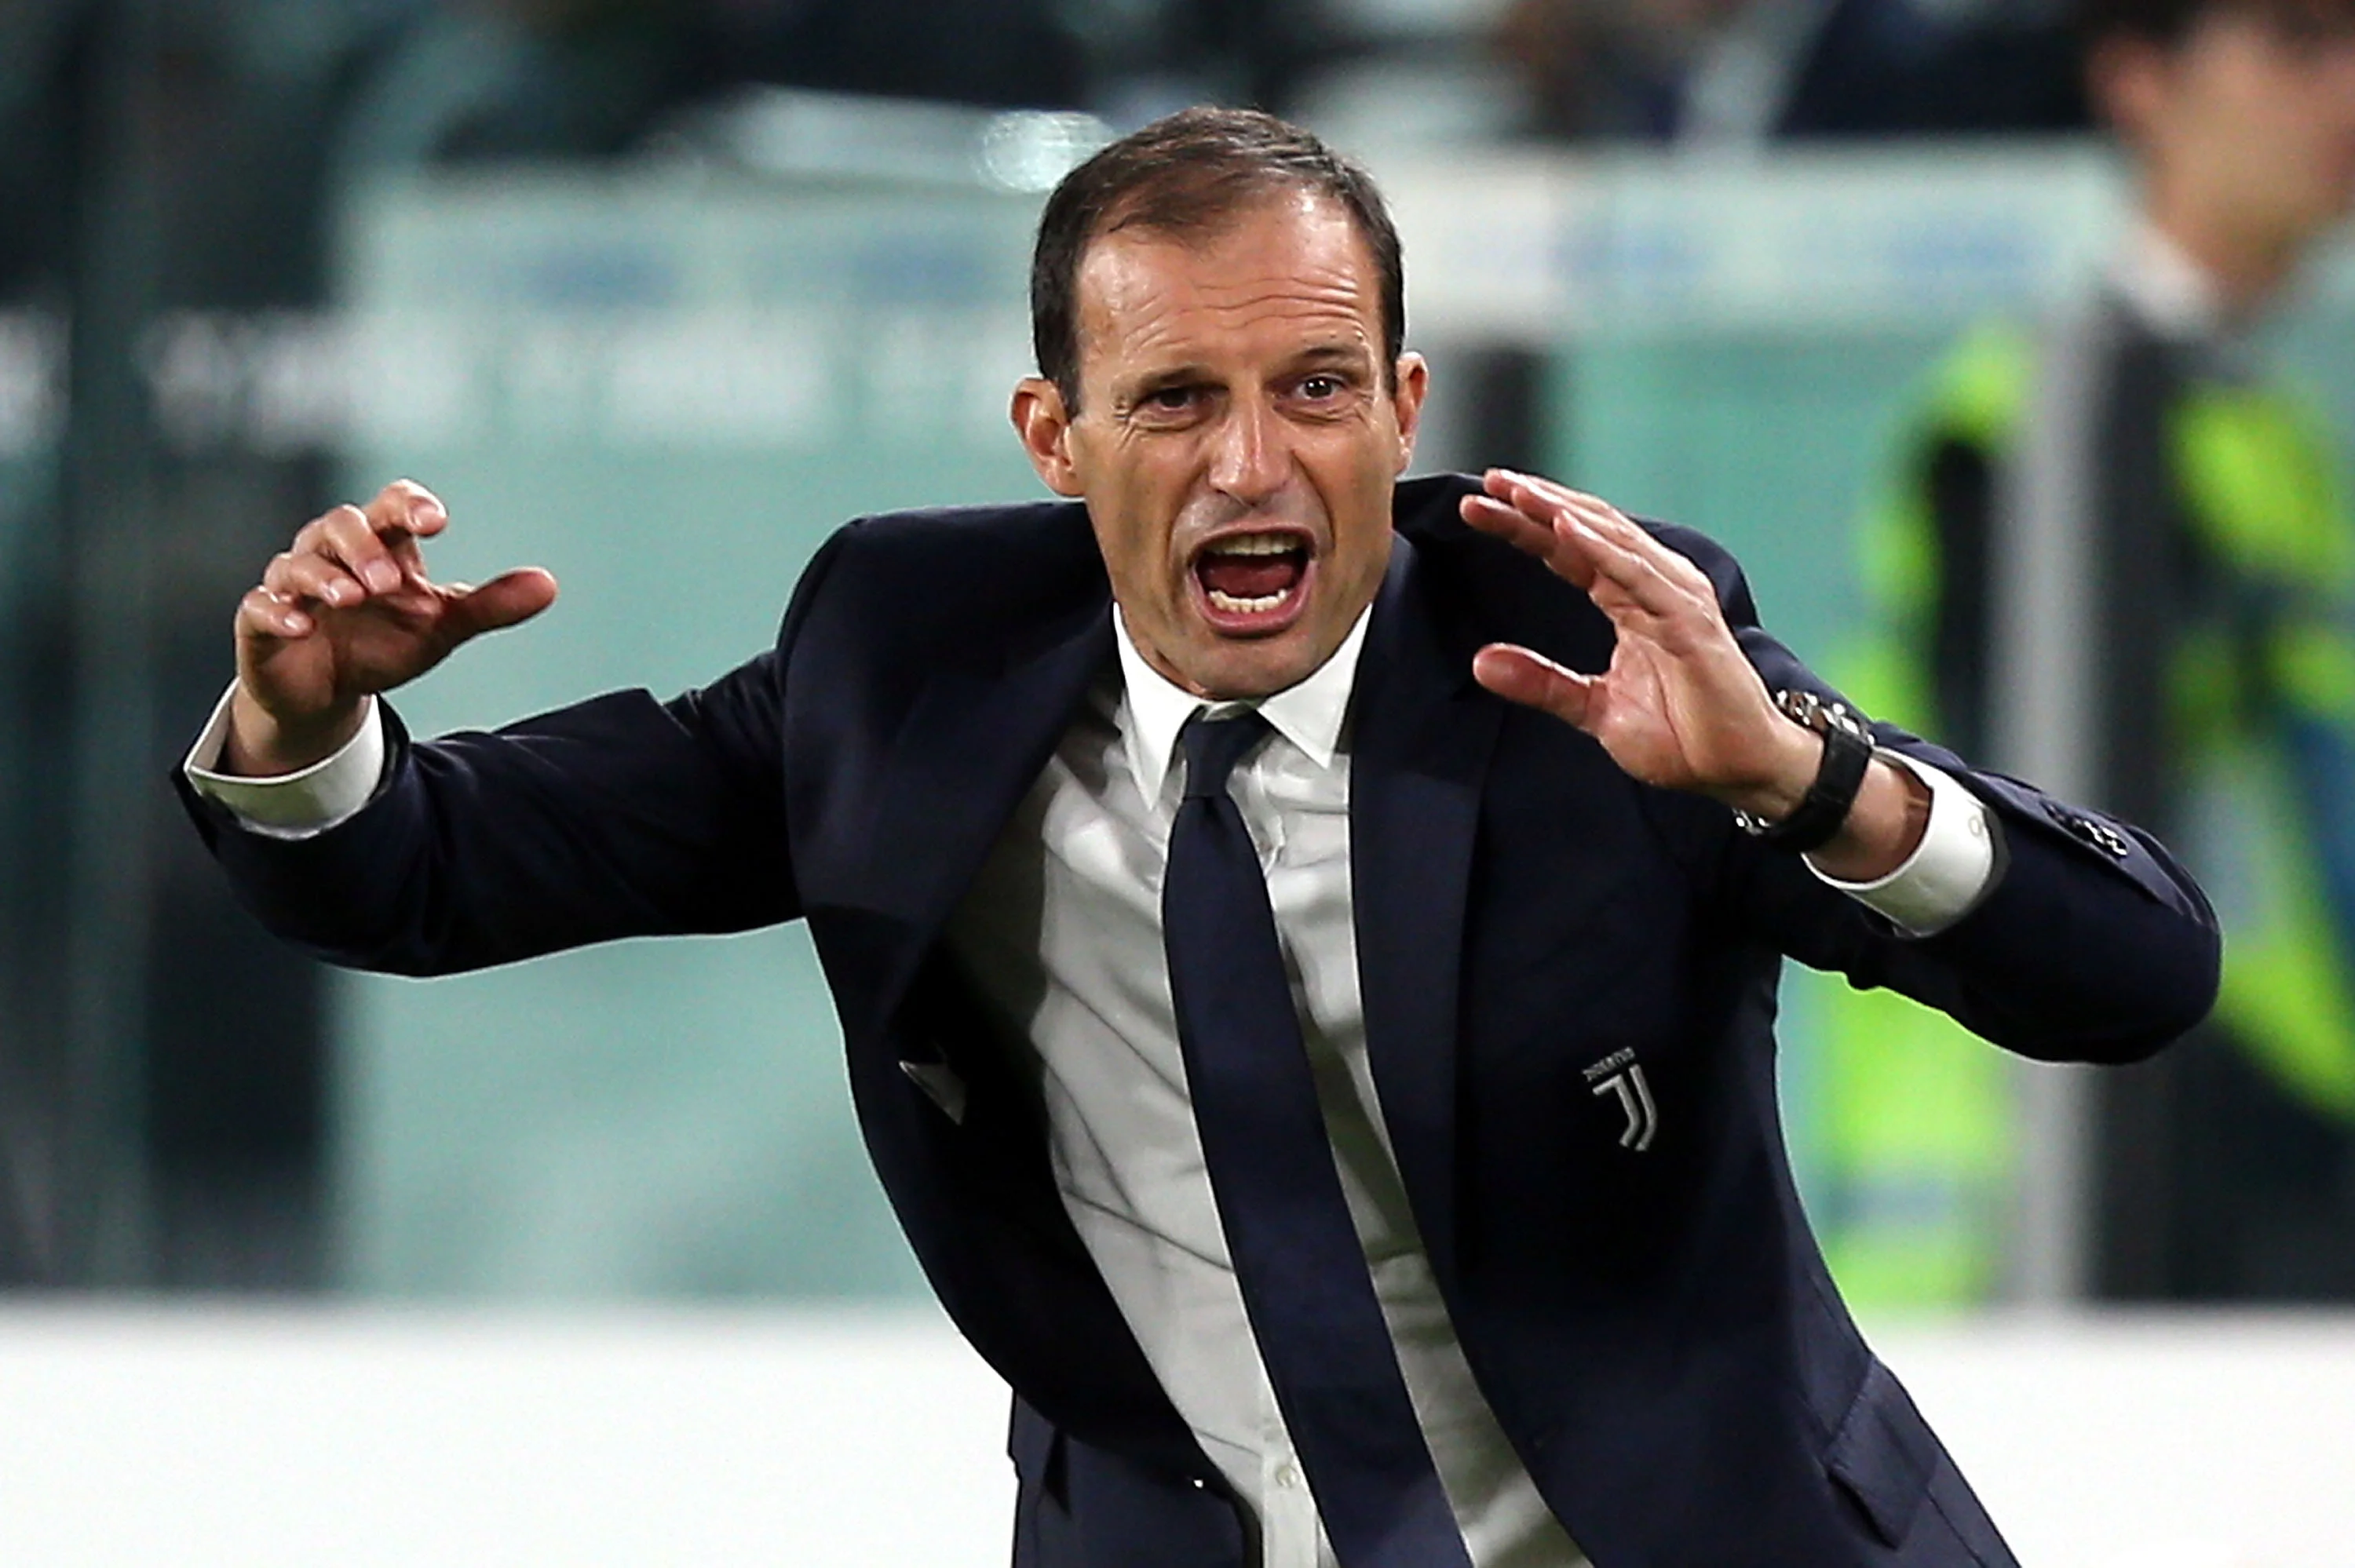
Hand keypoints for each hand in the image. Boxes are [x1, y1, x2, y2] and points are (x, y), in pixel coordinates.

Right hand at [226, 479, 556, 775]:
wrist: (328, 693)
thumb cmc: (382, 642)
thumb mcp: (441, 627)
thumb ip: (489, 605)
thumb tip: (549, 585)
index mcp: (380, 547)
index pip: (391, 506)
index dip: (410, 506)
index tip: (436, 522)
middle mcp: (332, 556)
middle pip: (341, 525)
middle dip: (365, 547)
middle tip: (391, 582)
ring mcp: (293, 586)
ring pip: (299, 561)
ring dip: (326, 576)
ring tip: (354, 597)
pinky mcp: (261, 621)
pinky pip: (260, 605)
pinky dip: (279, 610)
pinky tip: (302, 622)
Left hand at [1461, 470, 1926, 877]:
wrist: (1737, 769)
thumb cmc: (1682, 737)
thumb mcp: (1594, 709)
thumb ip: (1542, 683)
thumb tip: (1482, 663)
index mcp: (1627, 601)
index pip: (1567, 552)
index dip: (1524, 527)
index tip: (1477, 507)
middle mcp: (1652, 587)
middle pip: (1586, 531)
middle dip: (1537, 504)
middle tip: (1489, 480)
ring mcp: (1673, 599)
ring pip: (1611, 540)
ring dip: (1563, 512)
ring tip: (1519, 491)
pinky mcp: (1688, 621)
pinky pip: (1638, 577)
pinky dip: (1601, 549)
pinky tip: (1565, 528)